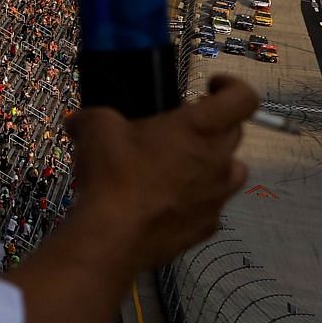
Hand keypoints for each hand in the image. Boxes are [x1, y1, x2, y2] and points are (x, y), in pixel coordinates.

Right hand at [65, 74, 257, 269]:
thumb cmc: (112, 174)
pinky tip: (169, 202)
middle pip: (236, 132)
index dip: (232, 86)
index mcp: (199, 128)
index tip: (209, 87)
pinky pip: (212, 204)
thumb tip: (78, 120)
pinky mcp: (208, 226)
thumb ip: (93, 116)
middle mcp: (218, 160)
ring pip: (232, 170)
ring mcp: (217, 197)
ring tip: (182, 165)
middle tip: (181, 127)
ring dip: (214, 162)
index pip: (243, 98)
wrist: (112, 237)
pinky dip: (198, 199)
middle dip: (214, 124)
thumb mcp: (94, 127)